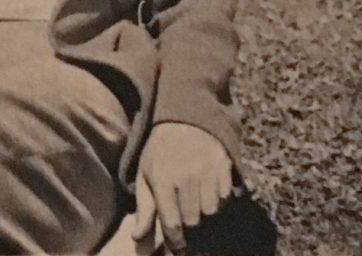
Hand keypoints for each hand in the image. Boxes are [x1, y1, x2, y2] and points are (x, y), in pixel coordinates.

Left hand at [131, 122, 232, 254]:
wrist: (184, 118)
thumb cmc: (160, 150)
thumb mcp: (145, 174)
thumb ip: (144, 208)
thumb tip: (137, 238)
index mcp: (162, 179)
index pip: (172, 224)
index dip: (176, 242)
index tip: (178, 248)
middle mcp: (185, 176)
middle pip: (193, 221)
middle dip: (188, 222)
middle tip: (183, 210)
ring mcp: (206, 171)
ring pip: (210, 211)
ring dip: (204, 210)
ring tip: (195, 196)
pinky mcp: (223, 166)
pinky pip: (225, 197)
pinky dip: (218, 197)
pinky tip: (208, 185)